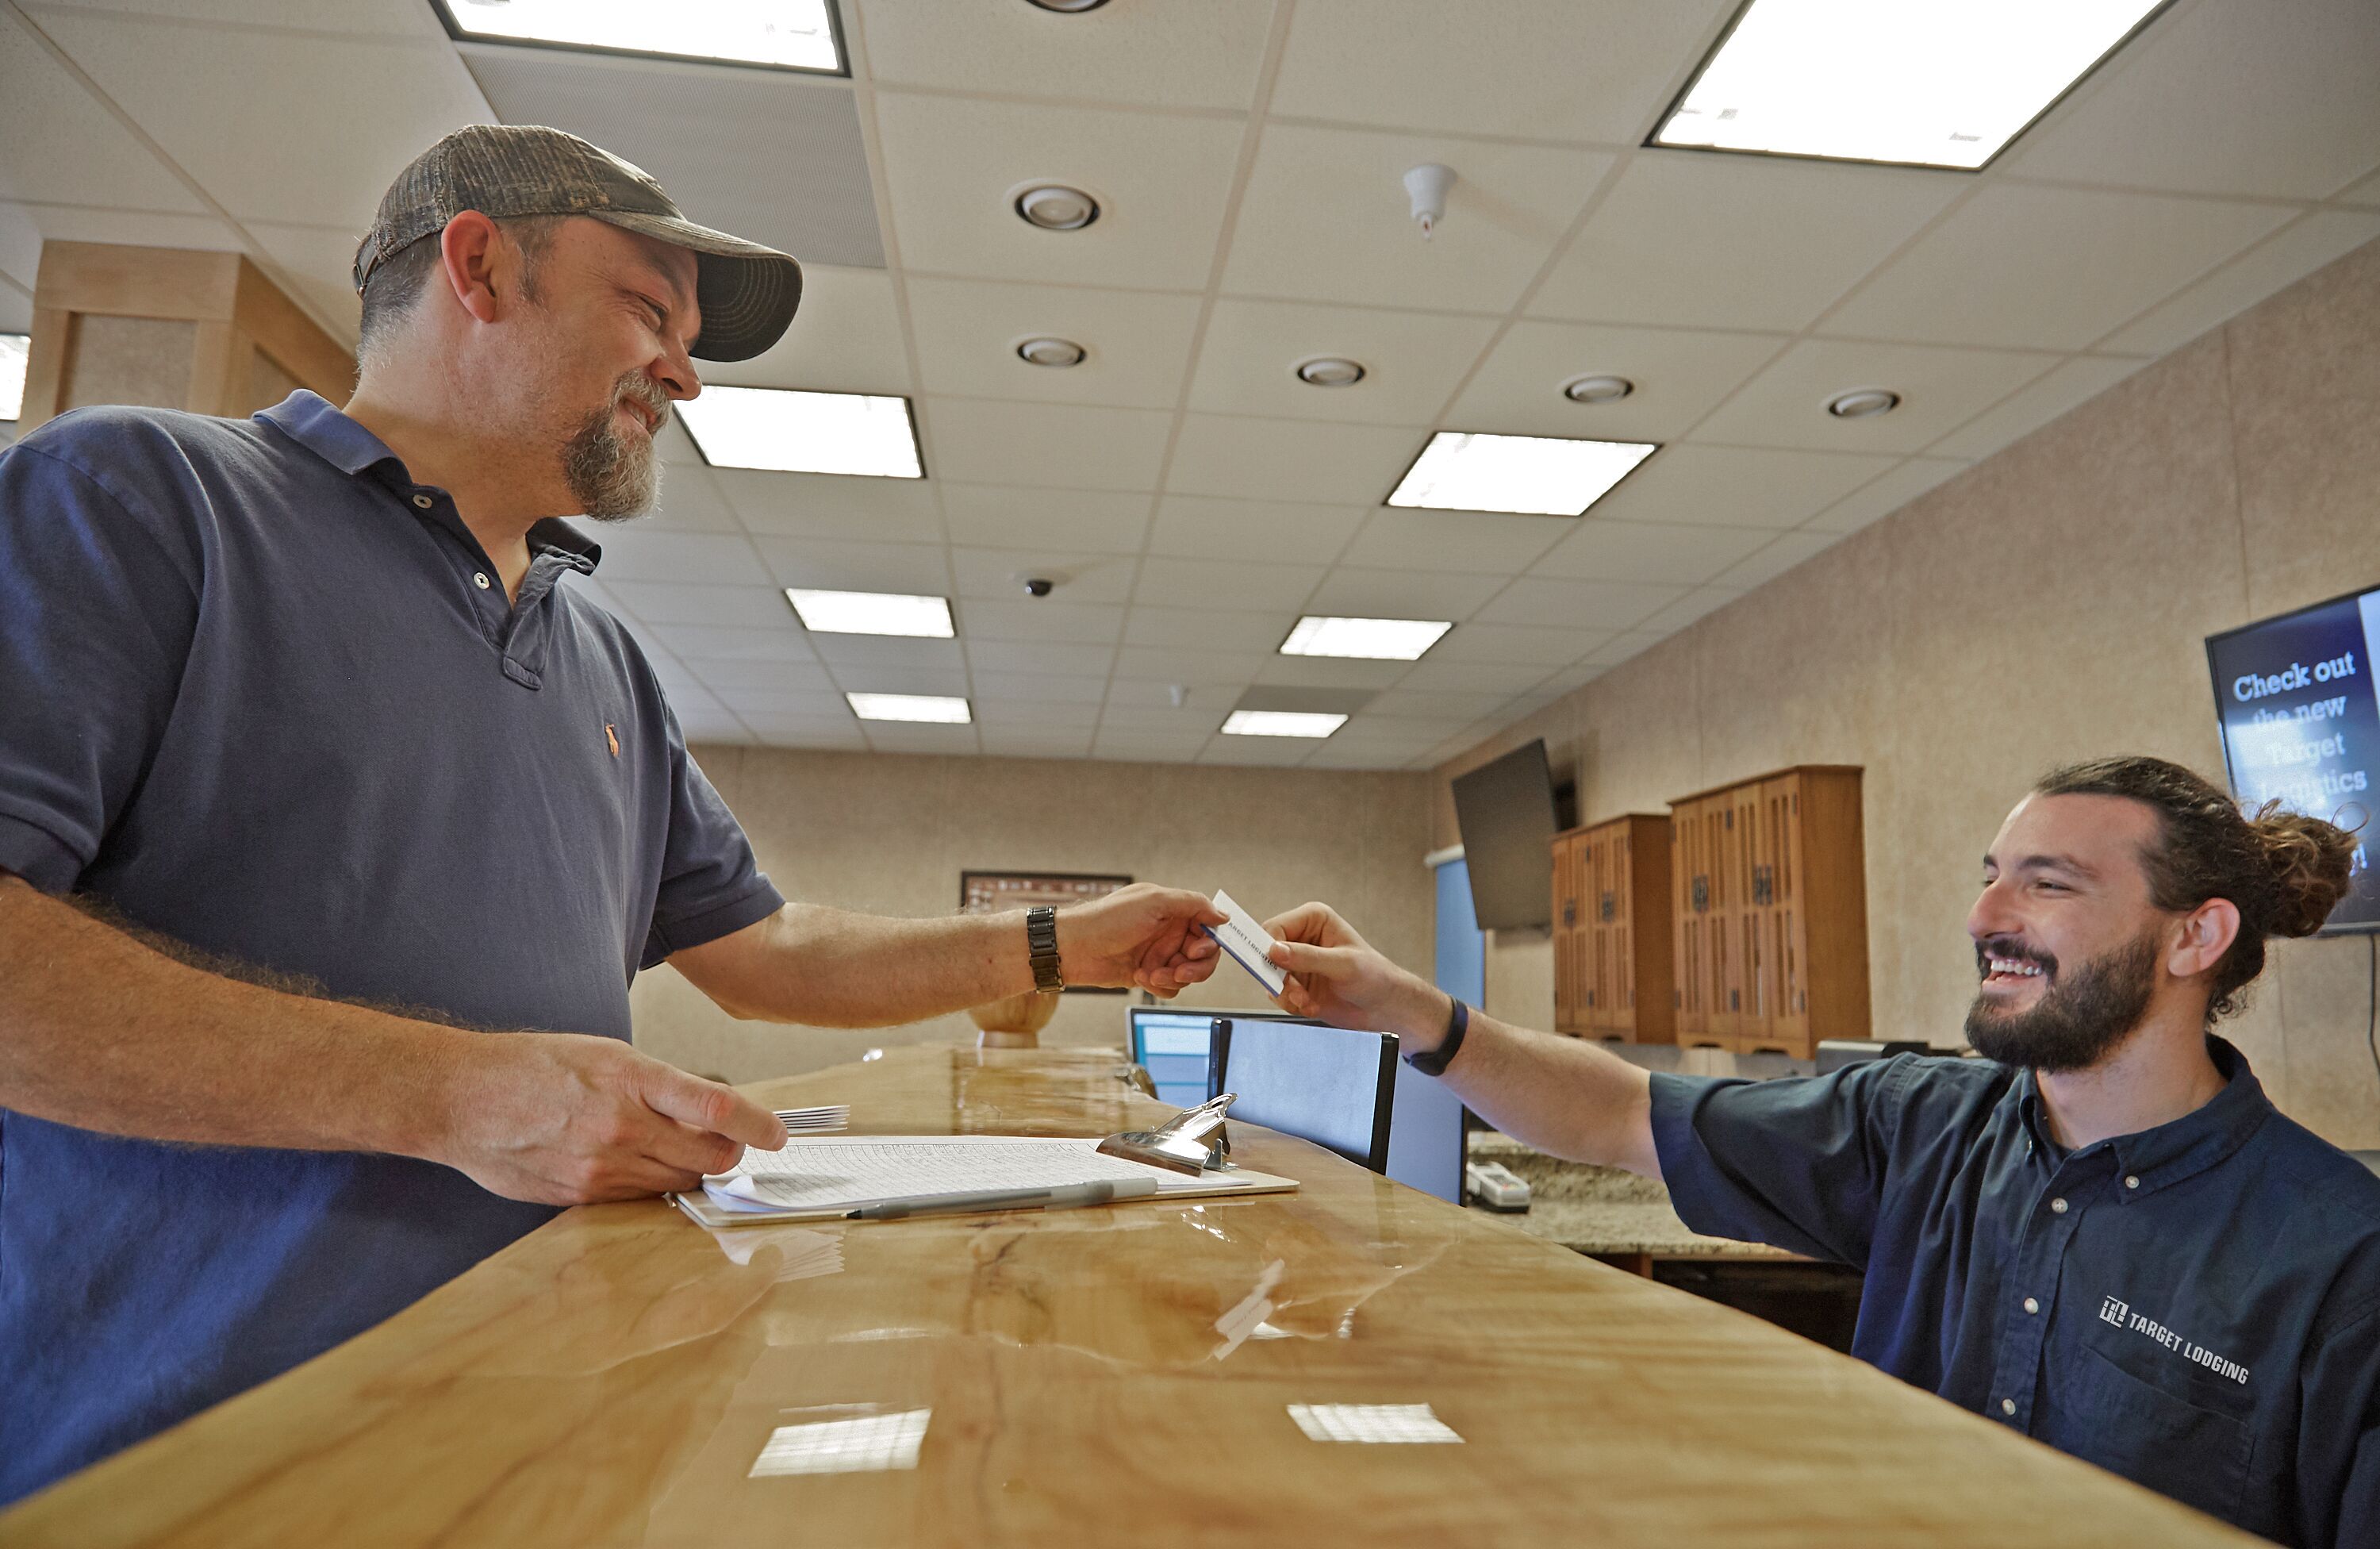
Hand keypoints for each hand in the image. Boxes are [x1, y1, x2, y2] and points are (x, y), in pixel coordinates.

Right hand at [429, 1032, 786, 1205]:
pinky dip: (652, 1183)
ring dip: (689, 1168)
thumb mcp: (606, 1054)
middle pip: (707, 1156)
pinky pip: (639, 1199)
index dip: (758, 1126)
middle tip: (728, 1142)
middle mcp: (621, 1127)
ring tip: (672, 1146)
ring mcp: (601, 1168)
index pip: (717, 1109)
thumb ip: (660, 1086)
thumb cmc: (535, 1067)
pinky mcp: (581, 1196)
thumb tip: (710, 1112)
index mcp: (631, 1079)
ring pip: (677, 1181)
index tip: (777, 1135)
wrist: (463, 1099)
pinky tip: (636, 1162)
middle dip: (726, 1152)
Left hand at [1055, 884, 1225, 995]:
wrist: (1074, 949)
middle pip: (1203, 955)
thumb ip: (1192, 904)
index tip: (1196, 951)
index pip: (1207, 927)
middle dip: (1195, 966)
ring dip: (1173, 977)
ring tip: (1151, 974)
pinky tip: (1139, 976)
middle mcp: (1168, 931)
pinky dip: (1160, 986)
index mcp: (1172, 910)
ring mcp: (1159, 954)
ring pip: (1188, 974)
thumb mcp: (1153, 901)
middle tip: (1180, 971)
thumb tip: (1222, 915)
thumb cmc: (1107, 920)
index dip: (1208, 942)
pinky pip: (1170, 987)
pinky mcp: (1148, 974)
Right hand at [1261, 902, 1452, 1049]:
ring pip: (1269, 976)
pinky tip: (1311, 1006)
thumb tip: (1274, 951)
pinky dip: (1290, 1004)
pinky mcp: (1296, 984)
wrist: (1384, 1008)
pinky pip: (1277, 993)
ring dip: (1285, 994)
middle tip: (1295, 992)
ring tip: (1307, 1002)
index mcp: (1313, 919)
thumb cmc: (1374, 977)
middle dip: (1278, 977)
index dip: (1269, 948)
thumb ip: (1307, 957)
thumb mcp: (1342, 965)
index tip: (1274, 968)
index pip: (1275, 927)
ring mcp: (1298, 962)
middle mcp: (1302, 938)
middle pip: (1266, 953)